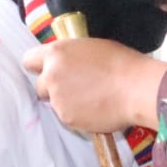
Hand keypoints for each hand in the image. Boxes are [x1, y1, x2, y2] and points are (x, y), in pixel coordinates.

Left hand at [22, 37, 166, 132]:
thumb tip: (67, 63)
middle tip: (75, 87)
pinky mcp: (67, 118)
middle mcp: (51, 76)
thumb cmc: (121, 63)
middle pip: (39, 86)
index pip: (29, 60)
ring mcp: (58, 100)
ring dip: (67, 102)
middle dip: (52, 87)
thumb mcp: (92, 47)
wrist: (136, 89)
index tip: (48, 70)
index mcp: (57, 53)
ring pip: (55, 103)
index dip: (39, 66)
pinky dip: (78, 115)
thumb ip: (71, 56)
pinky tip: (96, 109)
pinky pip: (68, 117)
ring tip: (92, 99)